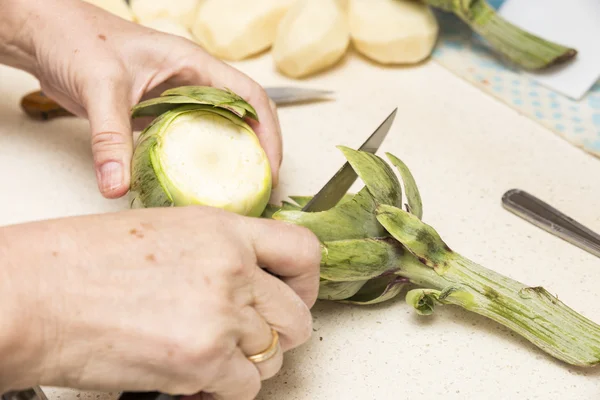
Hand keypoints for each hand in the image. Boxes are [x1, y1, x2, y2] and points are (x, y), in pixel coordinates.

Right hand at [0, 206, 320, 398]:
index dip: (308, 281)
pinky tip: (198, 377)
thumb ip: (221, 252)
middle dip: (278, 332)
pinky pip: (246, 388)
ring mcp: (220, 315)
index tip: (298, 294)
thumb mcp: (169, 232)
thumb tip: (255, 281)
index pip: (303, 252)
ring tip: (212, 355)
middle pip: (297, 315)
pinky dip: (226, 389)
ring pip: (273, 356)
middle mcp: (231, 269)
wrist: (36, 294)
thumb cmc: (83, 261)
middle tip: (251, 337)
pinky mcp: (202, 360)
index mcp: (224, 230)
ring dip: (249, 363)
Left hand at [14, 0, 282, 197]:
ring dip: (231, 159)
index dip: (268, 133)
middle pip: (243, 117)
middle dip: (258, 151)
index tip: (269, 169)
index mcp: (193, 64)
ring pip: (218, 130)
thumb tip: (117, 185)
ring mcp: (174, 98)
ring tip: (236, 192)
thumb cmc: (75, 38)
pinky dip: (198, 162)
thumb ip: (110, 137)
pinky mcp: (156, 114)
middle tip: (259, 189)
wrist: (44, 36)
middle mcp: (191, 81)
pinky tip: (196, 184)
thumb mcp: (100, 86)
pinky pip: (188, 140)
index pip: (250, 97)